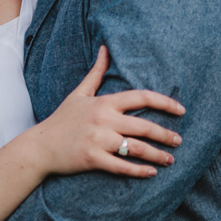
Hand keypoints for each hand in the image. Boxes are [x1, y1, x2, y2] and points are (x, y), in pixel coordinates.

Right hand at [30, 46, 184, 177]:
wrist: (40, 146)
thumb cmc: (62, 119)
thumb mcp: (79, 93)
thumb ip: (96, 72)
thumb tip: (105, 48)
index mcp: (104, 103)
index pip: (141, 98)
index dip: (164, 103)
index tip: (180, 110)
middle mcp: (103, 120)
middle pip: (144, 126)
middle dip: (165, 134)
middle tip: (178, 141)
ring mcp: (98, 141)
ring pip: (136, 148)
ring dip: (157, 155)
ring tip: (170, 159)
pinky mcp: (93, 159)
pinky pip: (121, 167)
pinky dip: (139, 171)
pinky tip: (151, 173)